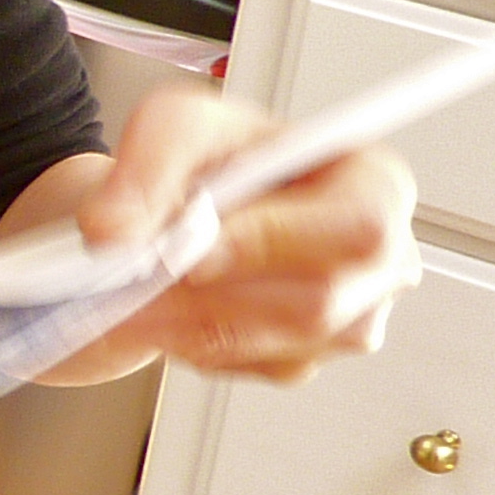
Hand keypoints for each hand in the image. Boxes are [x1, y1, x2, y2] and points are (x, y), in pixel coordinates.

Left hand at [20, 85, 419, 388]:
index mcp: (374, 183)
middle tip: (142, 282)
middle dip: (217, 299)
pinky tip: (171, 309)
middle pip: (318, 304)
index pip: (358, 227)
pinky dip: (194, 343)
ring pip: (278, 346)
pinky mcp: (303, 358)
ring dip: (192, 325)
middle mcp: (381, 259)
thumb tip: (113, 229)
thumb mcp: (174, 127)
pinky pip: (249, 367)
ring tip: (136, 294)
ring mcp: (350, 319)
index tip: (195, 250)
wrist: (177, 212)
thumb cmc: (206, 160)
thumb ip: (145, 166)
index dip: (275, 243)